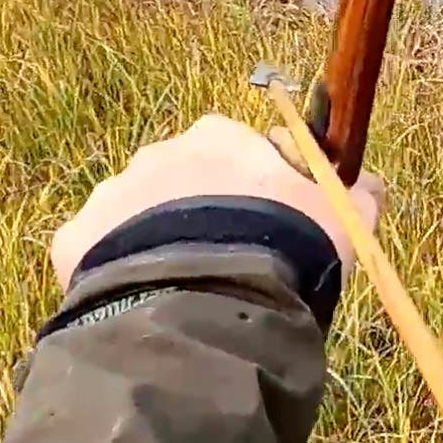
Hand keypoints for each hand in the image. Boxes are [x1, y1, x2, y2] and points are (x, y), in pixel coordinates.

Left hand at [51, 115, 383, 287]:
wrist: (207, 303)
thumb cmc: (285, 248)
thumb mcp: (344, 220)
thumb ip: (357, 194)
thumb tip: (367, 183)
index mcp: (222, 136)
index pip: (246, 153)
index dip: (265, 192)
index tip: (278, 231)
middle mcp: (160, 151)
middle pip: (188, 181)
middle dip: (207, 215)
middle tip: (232, 265)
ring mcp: (112, 194)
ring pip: (140, 218)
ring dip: (162, 244)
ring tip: (189, 293)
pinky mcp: (75, 241)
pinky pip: (101, 255)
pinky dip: (121, 276)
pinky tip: (149, 305)